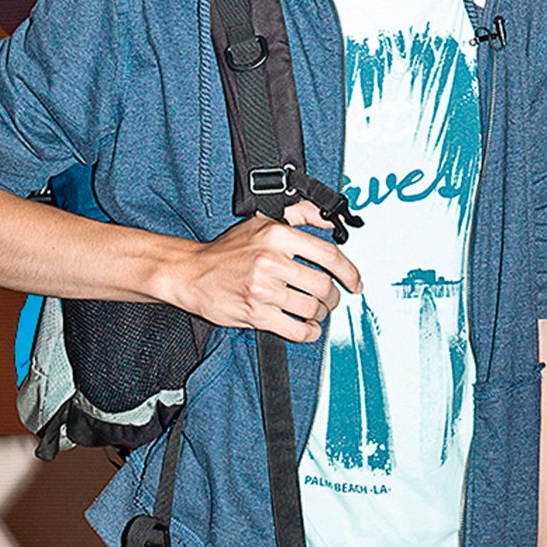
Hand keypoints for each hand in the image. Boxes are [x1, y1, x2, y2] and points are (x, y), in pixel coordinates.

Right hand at [172, 201, 361, 343]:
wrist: (191, 273)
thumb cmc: (227, 249)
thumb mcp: (262, 221)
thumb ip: (299, 214)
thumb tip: (327, 217)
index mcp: (277, 235)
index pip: (328, 254)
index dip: (349, 271)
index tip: (355, 282)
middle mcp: (270, 260)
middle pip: (323, 285)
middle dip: (334, 297)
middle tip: (331, 299)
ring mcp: (262, 289)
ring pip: (311, 308)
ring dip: (320, 314)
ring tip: (316, 311)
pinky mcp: (255, 313)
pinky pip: (295, 329)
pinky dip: (308, 332)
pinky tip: (308, 327)